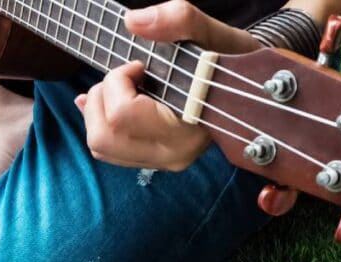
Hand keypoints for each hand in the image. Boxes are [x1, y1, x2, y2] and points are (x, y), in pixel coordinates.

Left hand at [75, 0, 260, 170]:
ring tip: (120, 88)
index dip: (118, 81)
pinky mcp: (149, 161)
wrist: (244, 85)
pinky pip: (103, 151)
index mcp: (188, 130)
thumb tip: (132, 21)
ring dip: (98, 110)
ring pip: (99, 146)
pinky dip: (96, 122)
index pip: (124, 114)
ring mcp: (160, 162)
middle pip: (103, 136)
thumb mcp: (211, 33)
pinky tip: (105, 100)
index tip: (139, 65)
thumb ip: (179, 20)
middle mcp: (173, 154)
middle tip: (125, 76)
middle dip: (102, 96)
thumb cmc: (229, 59)